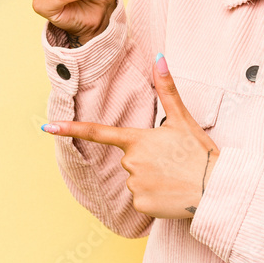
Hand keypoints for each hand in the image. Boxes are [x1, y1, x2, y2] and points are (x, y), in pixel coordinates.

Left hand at [42, 53, 219, 218]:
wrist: (216, 189)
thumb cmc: (199, 153)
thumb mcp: (183, 118)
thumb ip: (167, 88)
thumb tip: (160, 56)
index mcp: (137, 140)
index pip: (98, 132)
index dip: (70, 128)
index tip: (48, 127)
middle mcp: (131, 163)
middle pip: (130, 159)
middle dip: (147, 160)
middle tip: (173, 161)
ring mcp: (134, 186)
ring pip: (136, 180)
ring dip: (152, 179)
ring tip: (175, 177)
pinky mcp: (141, 206)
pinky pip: (141, 199)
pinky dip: (155, 197)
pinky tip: (171, 194)